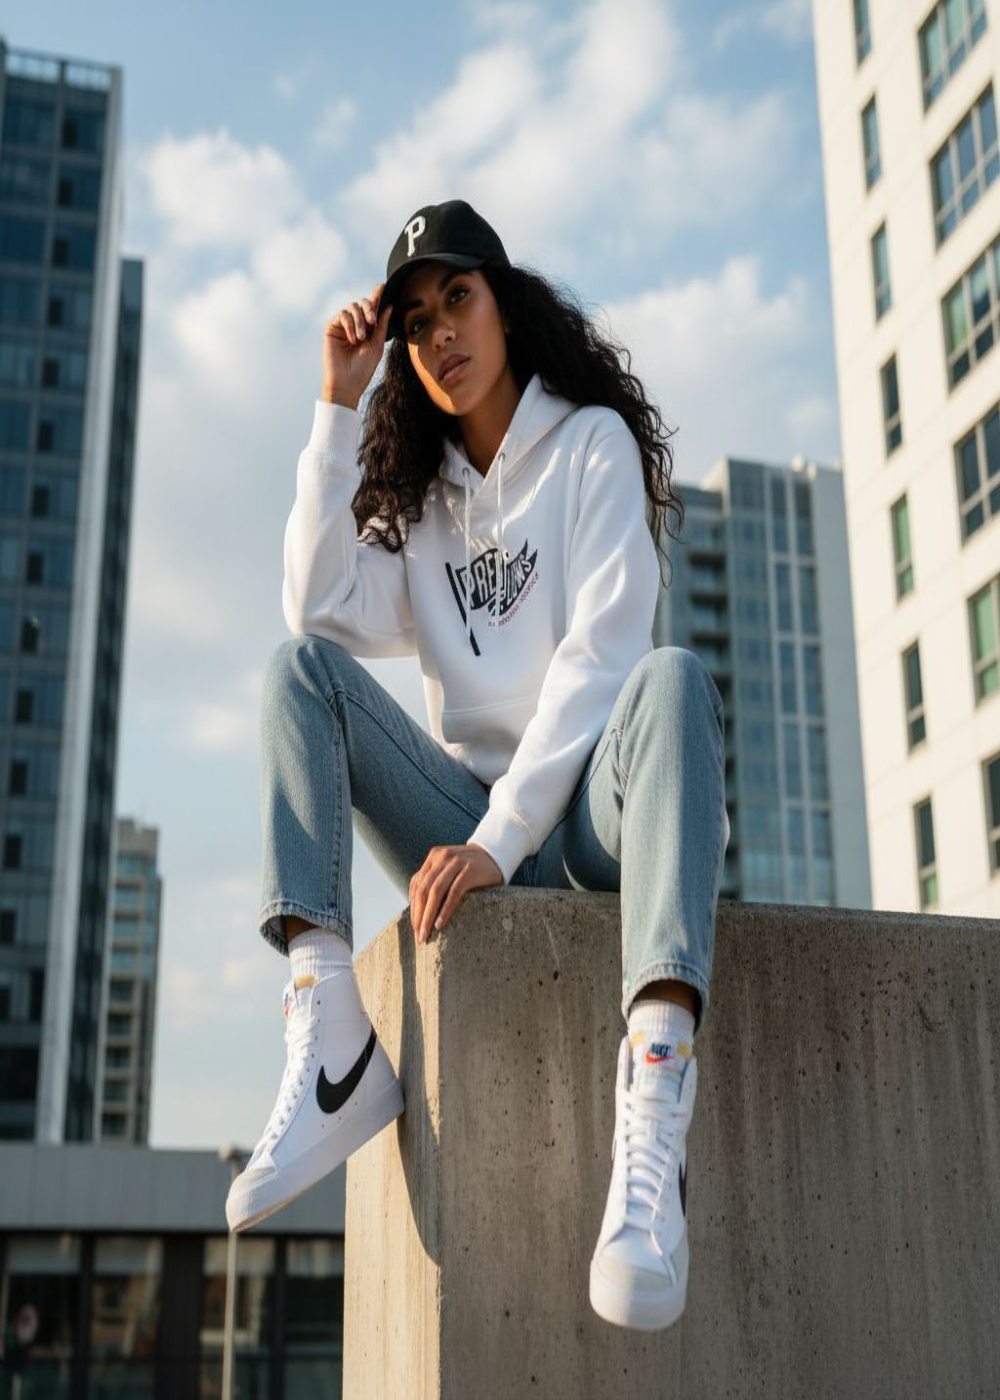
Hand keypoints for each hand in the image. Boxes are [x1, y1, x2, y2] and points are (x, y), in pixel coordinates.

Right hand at [322, 281, 391, 408]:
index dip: (377, 296)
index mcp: (368, 328)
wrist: (347, 383)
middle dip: (369, 309)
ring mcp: (343, 325)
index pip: (373, 308)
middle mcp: (355, 324)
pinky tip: (352, 339)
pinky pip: (343, 315)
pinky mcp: (332, 328)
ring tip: (360, 338)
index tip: (383, 286)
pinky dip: (350, 324)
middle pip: (363, 303)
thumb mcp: (377, 345)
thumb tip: (388, 306)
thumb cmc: (363, 369)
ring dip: (359, 321)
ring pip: (352, 307)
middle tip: (373, 322)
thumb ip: (382, 326)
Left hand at [409, 843, 503, 943]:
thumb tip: (417, 909)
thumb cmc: (471, 868)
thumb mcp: (449, 868)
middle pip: (423, 890)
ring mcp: (456, 862)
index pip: (416, 885)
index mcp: (434, 857)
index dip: (413, 908)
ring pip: (435, 892)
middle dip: (418, 915)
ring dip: (428, 916)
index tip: (414, 927)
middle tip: (419, 936)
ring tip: (426, 934)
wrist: (497, 854)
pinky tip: (440, 925)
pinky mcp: (470, 871)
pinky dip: (445, 910)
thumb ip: (434, 879)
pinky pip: (454, 893)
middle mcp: (442, 857)